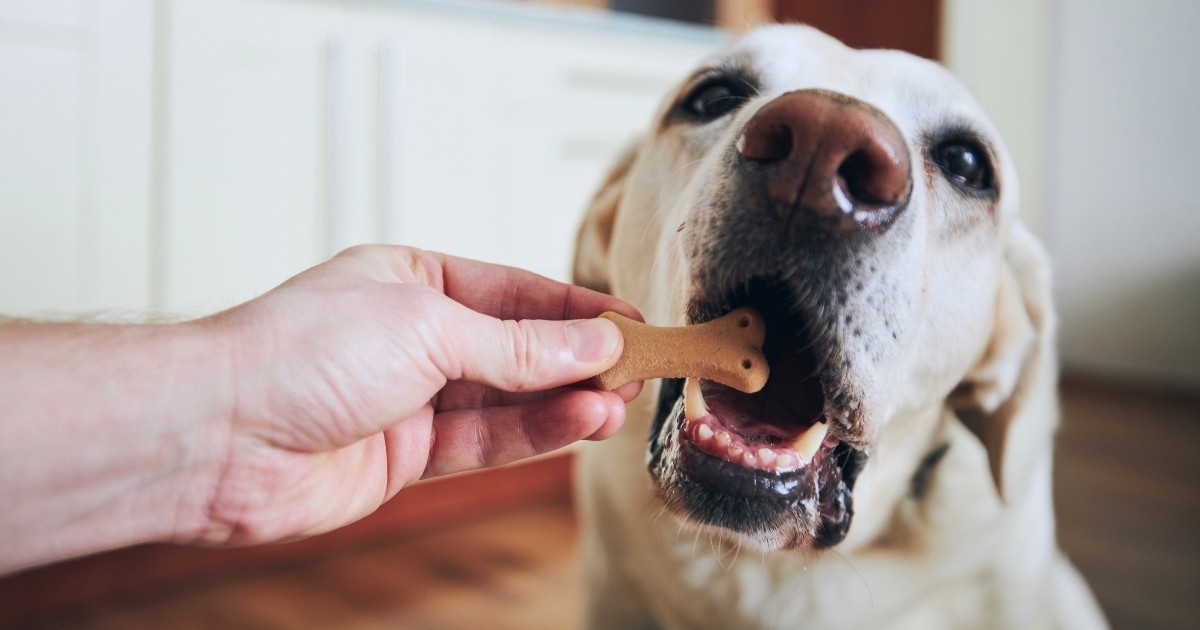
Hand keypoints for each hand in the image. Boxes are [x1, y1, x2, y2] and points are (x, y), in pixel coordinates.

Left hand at [199, 245, 640, 544]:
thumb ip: (518, 344)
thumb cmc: (298, 353)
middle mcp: (413, 336)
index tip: (631, 322)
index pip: (515, 292)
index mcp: (413, 279)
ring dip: (565, 401)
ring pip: (508, 398)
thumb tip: (592, 342)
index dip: (577, 309)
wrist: (219, 435)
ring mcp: (410, 398)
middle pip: (516, 346)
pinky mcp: (406, 455)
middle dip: (577, 359)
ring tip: (618, 402)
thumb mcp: (428, 327)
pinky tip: (578, 423)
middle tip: (639, 369)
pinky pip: (485, 441)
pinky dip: (533, 434)